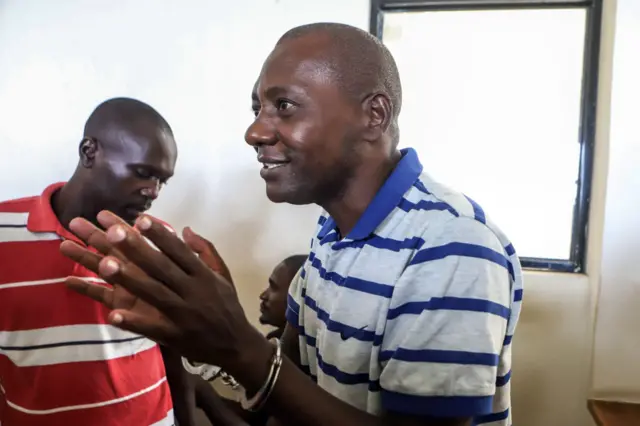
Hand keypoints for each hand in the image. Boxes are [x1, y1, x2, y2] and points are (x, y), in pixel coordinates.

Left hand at [59, 211, 268, 371]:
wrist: (236, 345)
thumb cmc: (226, 306)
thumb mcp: (222, 275)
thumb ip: (206, 251)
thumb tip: (185, 229)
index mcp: (203, 274)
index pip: (179, 251)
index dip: (159, 235)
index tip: (139, 218)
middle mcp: (193, 290)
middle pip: (161, 267)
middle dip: (136, 249)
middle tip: (112, 231)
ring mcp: (183, 314)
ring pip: (153, 293)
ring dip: (129, 279)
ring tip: (104, 264)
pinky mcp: (175, 336)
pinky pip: (152, 328)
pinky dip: (133, 322)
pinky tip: (112, 314)